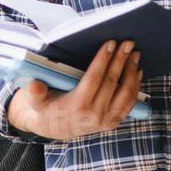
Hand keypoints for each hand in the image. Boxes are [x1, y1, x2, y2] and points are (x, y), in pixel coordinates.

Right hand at [7, 39, 143, 140]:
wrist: (54, 128)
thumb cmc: (45, 107)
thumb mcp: (35, 101)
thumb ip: (34, 92)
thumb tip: (34, 85)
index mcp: (77, 106)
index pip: (95, 79)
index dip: (103, 60)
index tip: (110, 43)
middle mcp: (94, 115)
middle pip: (113, 82)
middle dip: (121, 60)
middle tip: (128, 42)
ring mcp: (106, 120)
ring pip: (125, 92)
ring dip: (131, 71)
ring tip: (135, 54)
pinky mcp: (113, 122)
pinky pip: (129, 103)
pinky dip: (135, 86)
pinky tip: (137, 71)